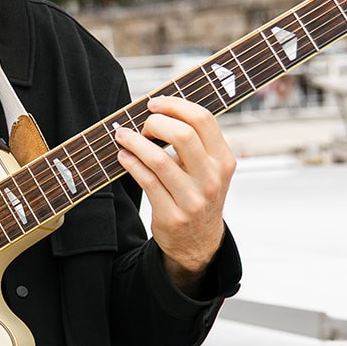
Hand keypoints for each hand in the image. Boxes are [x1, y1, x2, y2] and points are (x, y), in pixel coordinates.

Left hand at [113, 95, 234, 290]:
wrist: (198, 241)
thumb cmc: (198, 194)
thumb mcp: (209, 169)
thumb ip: (195, 141)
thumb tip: (159, 109)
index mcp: (223, 160)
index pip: (204, 120)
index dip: (175, 105)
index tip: (155, 103)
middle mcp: (212, 179)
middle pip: (183, 135)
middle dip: (155, 123)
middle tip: (142, 125)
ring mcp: (193, 199)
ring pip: (158, 159)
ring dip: (135, 143)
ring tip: (123, 136)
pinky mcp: (172, 215)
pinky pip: (146, 181)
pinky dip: (131, 163)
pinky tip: (124, 156)